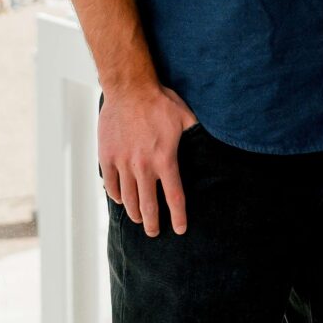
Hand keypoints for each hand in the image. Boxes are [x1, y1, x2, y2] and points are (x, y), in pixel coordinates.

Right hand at [98, 82, 198, 236]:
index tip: (180, 229)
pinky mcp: (107, 157)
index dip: (178, 217)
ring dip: (135, 213)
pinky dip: (116, 195)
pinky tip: (121, 199)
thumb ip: (197, 134)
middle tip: (155, 233)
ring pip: (128, 199)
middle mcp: (143, 166)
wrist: (129, 88)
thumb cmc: (160, 101)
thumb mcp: (186, 118)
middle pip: (149, 206)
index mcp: (165, 160)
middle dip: (153, 224)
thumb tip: (216, 142)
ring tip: (140, 220)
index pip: (174, 197)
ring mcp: (123, 163)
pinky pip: (111, 184)